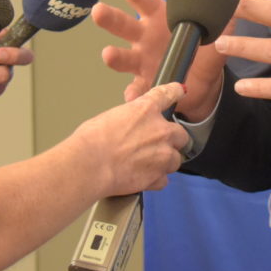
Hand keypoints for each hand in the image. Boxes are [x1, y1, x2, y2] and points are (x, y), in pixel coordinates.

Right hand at [68, 82, 189, 196]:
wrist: (90, 164)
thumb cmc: (92, 141)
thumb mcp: (110, 117)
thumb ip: (129, 120)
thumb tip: (129, 129)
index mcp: (146, 110)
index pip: (168, 94)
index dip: (175, 92)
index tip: (180, 91)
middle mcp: (160, 130)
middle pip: (181, 135)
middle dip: (171, 140)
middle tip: (155, 146)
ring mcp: (162, 154)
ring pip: (175, 159)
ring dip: (164, 162)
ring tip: (144, 165)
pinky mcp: (158, 176)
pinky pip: (163, 179)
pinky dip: (154, 180)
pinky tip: (141, 177)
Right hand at [92, 0, 226, 120]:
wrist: (202, 83)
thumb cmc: (203, 46)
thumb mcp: (218, 22)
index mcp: (159, 17)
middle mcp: (144, 37)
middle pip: (123, 25)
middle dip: (110, 18)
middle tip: (99, 11)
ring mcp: (141, 61)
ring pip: (123, 57)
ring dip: (115, 56)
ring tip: (109, 55)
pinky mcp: (146, 84)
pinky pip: (138, 90)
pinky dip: (135, 94)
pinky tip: (133, 96)